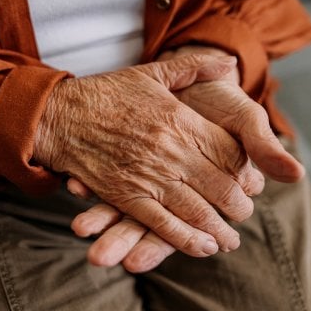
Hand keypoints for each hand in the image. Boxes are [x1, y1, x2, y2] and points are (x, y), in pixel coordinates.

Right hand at [34, 54, 254, 256]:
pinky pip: (163, 225)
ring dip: (219, 230)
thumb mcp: (153, 72)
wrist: (59, 114)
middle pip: (221, 187)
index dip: (246, 170)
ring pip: (197, 211)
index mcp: (180, 120)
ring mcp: (148, 176)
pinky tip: (203, 248)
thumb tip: (229, 63)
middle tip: (244, 214)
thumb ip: (194, 67)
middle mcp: (170, 151)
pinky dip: (186, 240)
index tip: (251, 181)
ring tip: (230, 240)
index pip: (230, 153)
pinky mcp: (126, 196)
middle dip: (238, 206)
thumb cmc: (107, 92)